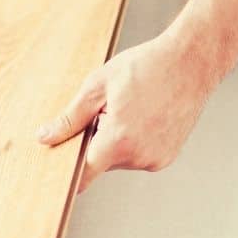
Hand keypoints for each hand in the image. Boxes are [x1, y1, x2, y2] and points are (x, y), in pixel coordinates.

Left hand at [36, 32, 223, 191]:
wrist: (192, 61)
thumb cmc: (146, 66)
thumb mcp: (98, 86)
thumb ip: (70, 118)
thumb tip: (45, 138)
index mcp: (118, 141)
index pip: (82, 175)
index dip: (67, 170)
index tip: (58, 167)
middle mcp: (139, 157)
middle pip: (100, 162)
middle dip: (95, 141)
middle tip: (107, 109)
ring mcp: (156, 160)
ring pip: (119, 158)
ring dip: (116, 140)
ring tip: (132, 108)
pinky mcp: (166, 158)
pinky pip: (138, 156)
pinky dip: (134, 141)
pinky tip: (145, 115)